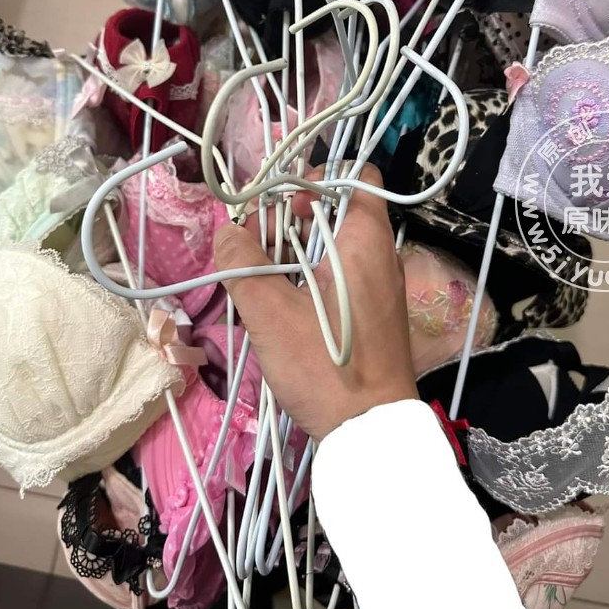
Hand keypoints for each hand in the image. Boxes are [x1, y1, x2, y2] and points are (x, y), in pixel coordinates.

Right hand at [213, 165, 417, 442]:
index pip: (356, 177)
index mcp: (366, 240)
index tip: (282, 207)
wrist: (370, 431)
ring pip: (333, 250)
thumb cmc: (324, 365)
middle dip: (291, 223)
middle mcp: (382, 256)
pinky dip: (310, 282)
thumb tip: (227, 231)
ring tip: (261, 282)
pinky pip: (340, 280)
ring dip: (294, 257)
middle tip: (258, 249)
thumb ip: (242, 263)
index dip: (315, 180)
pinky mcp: (374, 317)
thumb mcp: (269, 312)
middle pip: (336, 213)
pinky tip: (281, 310)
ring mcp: (380, 289)